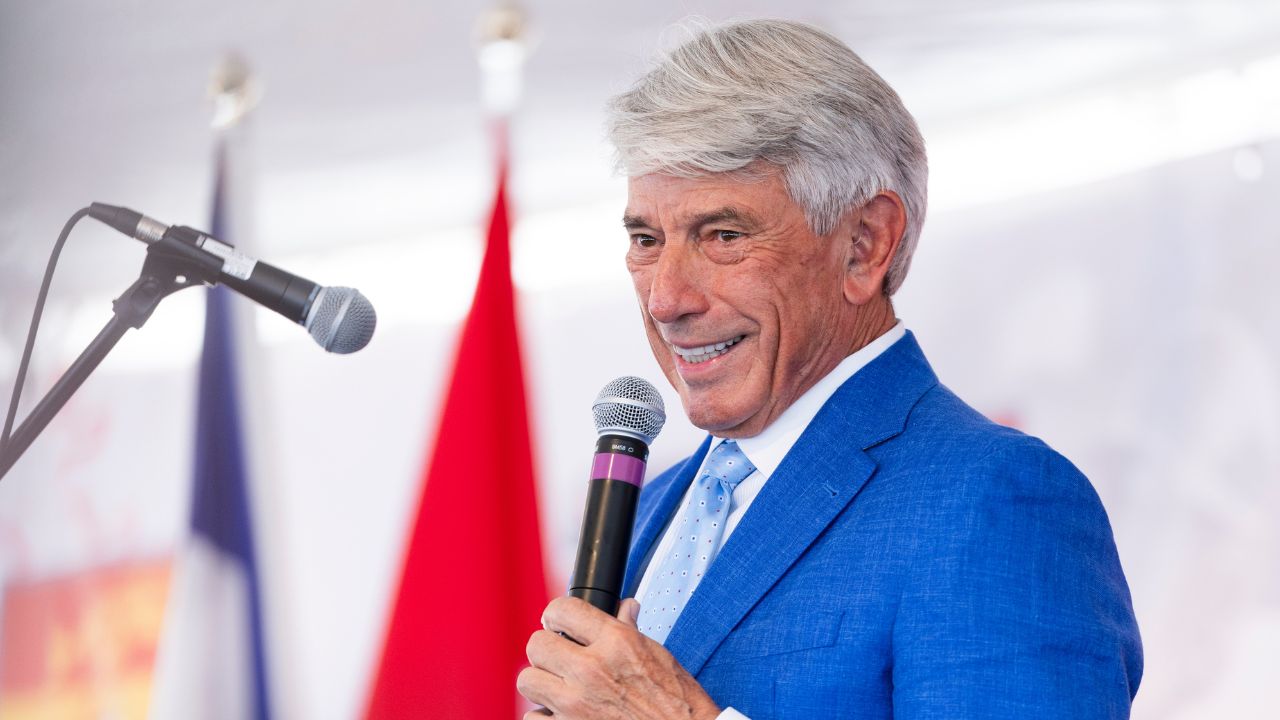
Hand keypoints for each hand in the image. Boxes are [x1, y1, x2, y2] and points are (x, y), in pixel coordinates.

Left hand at [517, 596, 721, 719]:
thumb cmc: (676, 703)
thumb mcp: (658, 656)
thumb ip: (631, 631)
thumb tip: (626, 608)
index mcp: (616, 643)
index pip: (562, 609)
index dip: (557, 615)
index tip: (558, 623)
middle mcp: (591, 670)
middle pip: (536, 644)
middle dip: (547, 649)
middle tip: (560, 657)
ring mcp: (576, 704)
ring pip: (527, 680)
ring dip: (542, 683)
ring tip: (560, 686)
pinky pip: (532, 716)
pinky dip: (544, 716)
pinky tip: (562, 714)